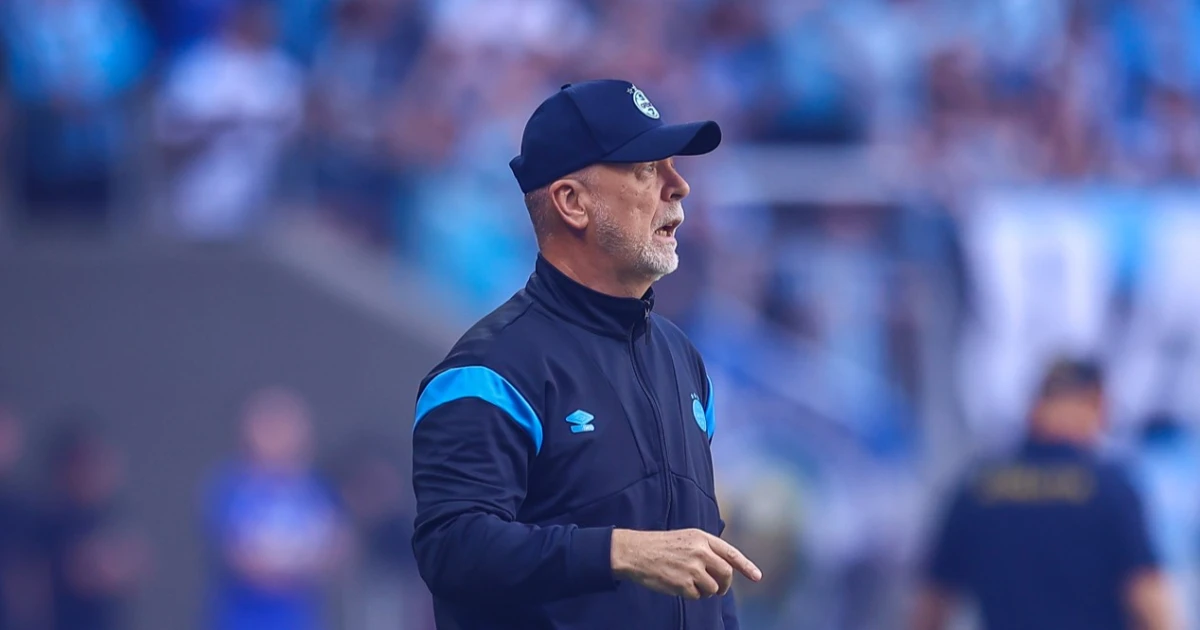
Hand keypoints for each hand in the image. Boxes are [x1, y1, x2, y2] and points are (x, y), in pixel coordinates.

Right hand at [610, 528, 761, 599]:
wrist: (636, 552)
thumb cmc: (660, 545)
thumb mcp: (686, 538)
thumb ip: (706, 549)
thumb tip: (725, 567)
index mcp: (702, 538)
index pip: (731, 554)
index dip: (746, 566)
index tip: (757, 577)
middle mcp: (701, 552)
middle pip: (726, 574)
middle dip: (724, 585)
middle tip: (718, 589)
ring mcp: (692, 568)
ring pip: (712, 588)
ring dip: (705, 591)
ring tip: (690, 583)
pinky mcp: (683, 583)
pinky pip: (697, 596)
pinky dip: (691, 595)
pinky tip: (678, 585)